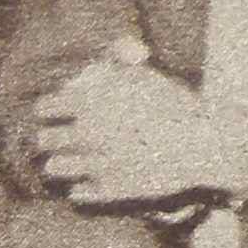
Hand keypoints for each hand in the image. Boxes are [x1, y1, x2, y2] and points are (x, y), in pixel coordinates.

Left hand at [32, 46, 243, 208]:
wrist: (203, 144)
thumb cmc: (174, 105)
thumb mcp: (145, 73)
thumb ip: (119, 55)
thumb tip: (97, 63)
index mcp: (89, 103)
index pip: (43, 108)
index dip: (49, 110)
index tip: (56, 112)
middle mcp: (86, 134)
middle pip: (44, 140)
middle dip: (51, 137)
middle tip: (60, 138)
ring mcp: (96, 164)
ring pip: (54, 168)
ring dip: (60, 163)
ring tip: (70, 160)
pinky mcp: (109, 190)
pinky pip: (77, 193)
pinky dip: (80, 187)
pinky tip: (89, 181)